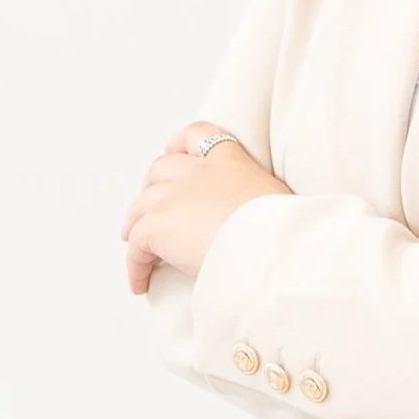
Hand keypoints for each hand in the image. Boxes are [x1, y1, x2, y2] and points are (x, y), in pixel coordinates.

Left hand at [121, 121, 292, 295]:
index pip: (197, 135)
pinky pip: (135, 246)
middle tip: (153, 211)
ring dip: (136, 227)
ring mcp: (172, 197)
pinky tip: (141, 283)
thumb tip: (255, 219)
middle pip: (159, 170)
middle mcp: (196, 172)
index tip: (173, 154)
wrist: (272, 246)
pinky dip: (135, 265)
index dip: (179, 145)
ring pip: (139, 208)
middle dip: (151, 190)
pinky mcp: (157, 226)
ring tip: (139, 249)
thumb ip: (255, 197)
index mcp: (229, 161)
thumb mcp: (276, 198)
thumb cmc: (283, 230)